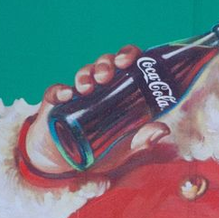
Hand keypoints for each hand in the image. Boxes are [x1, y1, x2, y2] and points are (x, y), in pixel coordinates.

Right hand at [23, 46, 141, 176]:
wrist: (67, 163)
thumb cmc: (100, 150)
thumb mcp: (125, 148)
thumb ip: (143, 140)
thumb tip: (163, 130)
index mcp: (119, 90)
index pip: (125, 63)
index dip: (127, 55)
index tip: (127, 60)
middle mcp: (99, 87)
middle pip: (104, 63)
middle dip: (105, 64)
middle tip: (106, 76)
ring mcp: (77, 92)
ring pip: (83, 73)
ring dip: (85, 75)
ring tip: (87, 88)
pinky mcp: (55, 102)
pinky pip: (56, 91)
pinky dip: (60, 90)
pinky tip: (67, 95)